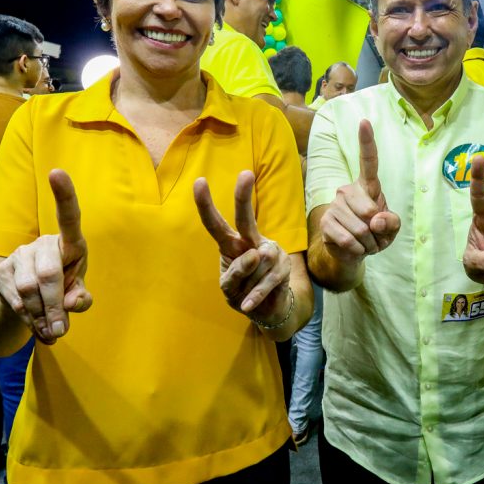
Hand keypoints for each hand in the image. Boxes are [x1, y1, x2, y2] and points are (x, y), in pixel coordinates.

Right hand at [0, 170, 90, 344]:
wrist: (26, 303)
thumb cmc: (63, 289)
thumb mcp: (76, 293)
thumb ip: (81, 298)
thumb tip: (73, 303)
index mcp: (69, 243)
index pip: (69, 217)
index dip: (65, 195)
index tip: (56, 172)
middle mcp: (43, 243)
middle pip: (47, 274)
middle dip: (54, 306)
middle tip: (60, 331)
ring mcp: (19, 255)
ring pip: (27, 290)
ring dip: (40, 316)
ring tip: (50, 331)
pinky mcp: (1, 270)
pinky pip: (13, 299)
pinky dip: (27, 318)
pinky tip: (35, 324)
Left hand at [194, 172, 291, 323]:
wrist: (270, 309)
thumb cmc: (244, 290)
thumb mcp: (229, 286)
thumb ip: (234, 273)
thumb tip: (256, 255)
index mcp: (233, 244)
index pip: (216, 223)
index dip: (206, 204)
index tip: (199, 181)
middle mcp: (252, 242)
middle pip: (245, 218)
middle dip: (243, 196)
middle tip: (246, 173)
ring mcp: (271, 252)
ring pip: (254, 263)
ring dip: (246, 285)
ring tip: (247, 295)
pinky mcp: (284, 266)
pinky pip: (264, 281)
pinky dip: (254, 296)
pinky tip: (247, 304)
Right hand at [319, 119, 400, 261]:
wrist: (352, 252)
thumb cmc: (374, 234)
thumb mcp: (391, 229)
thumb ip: (391, 222)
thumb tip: (375, 221)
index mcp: (367, 185)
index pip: (368, 161)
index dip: (366, 142)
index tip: (364, 121)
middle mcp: (347, 190)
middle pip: (370, 211)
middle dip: (378, 232)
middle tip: (374, 236)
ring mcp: (335, 205)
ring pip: (361, 229)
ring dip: (369, 243)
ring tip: (365, 242)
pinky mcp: (326, 221)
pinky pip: (349, 240)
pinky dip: (358, 249)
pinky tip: (354, 247)